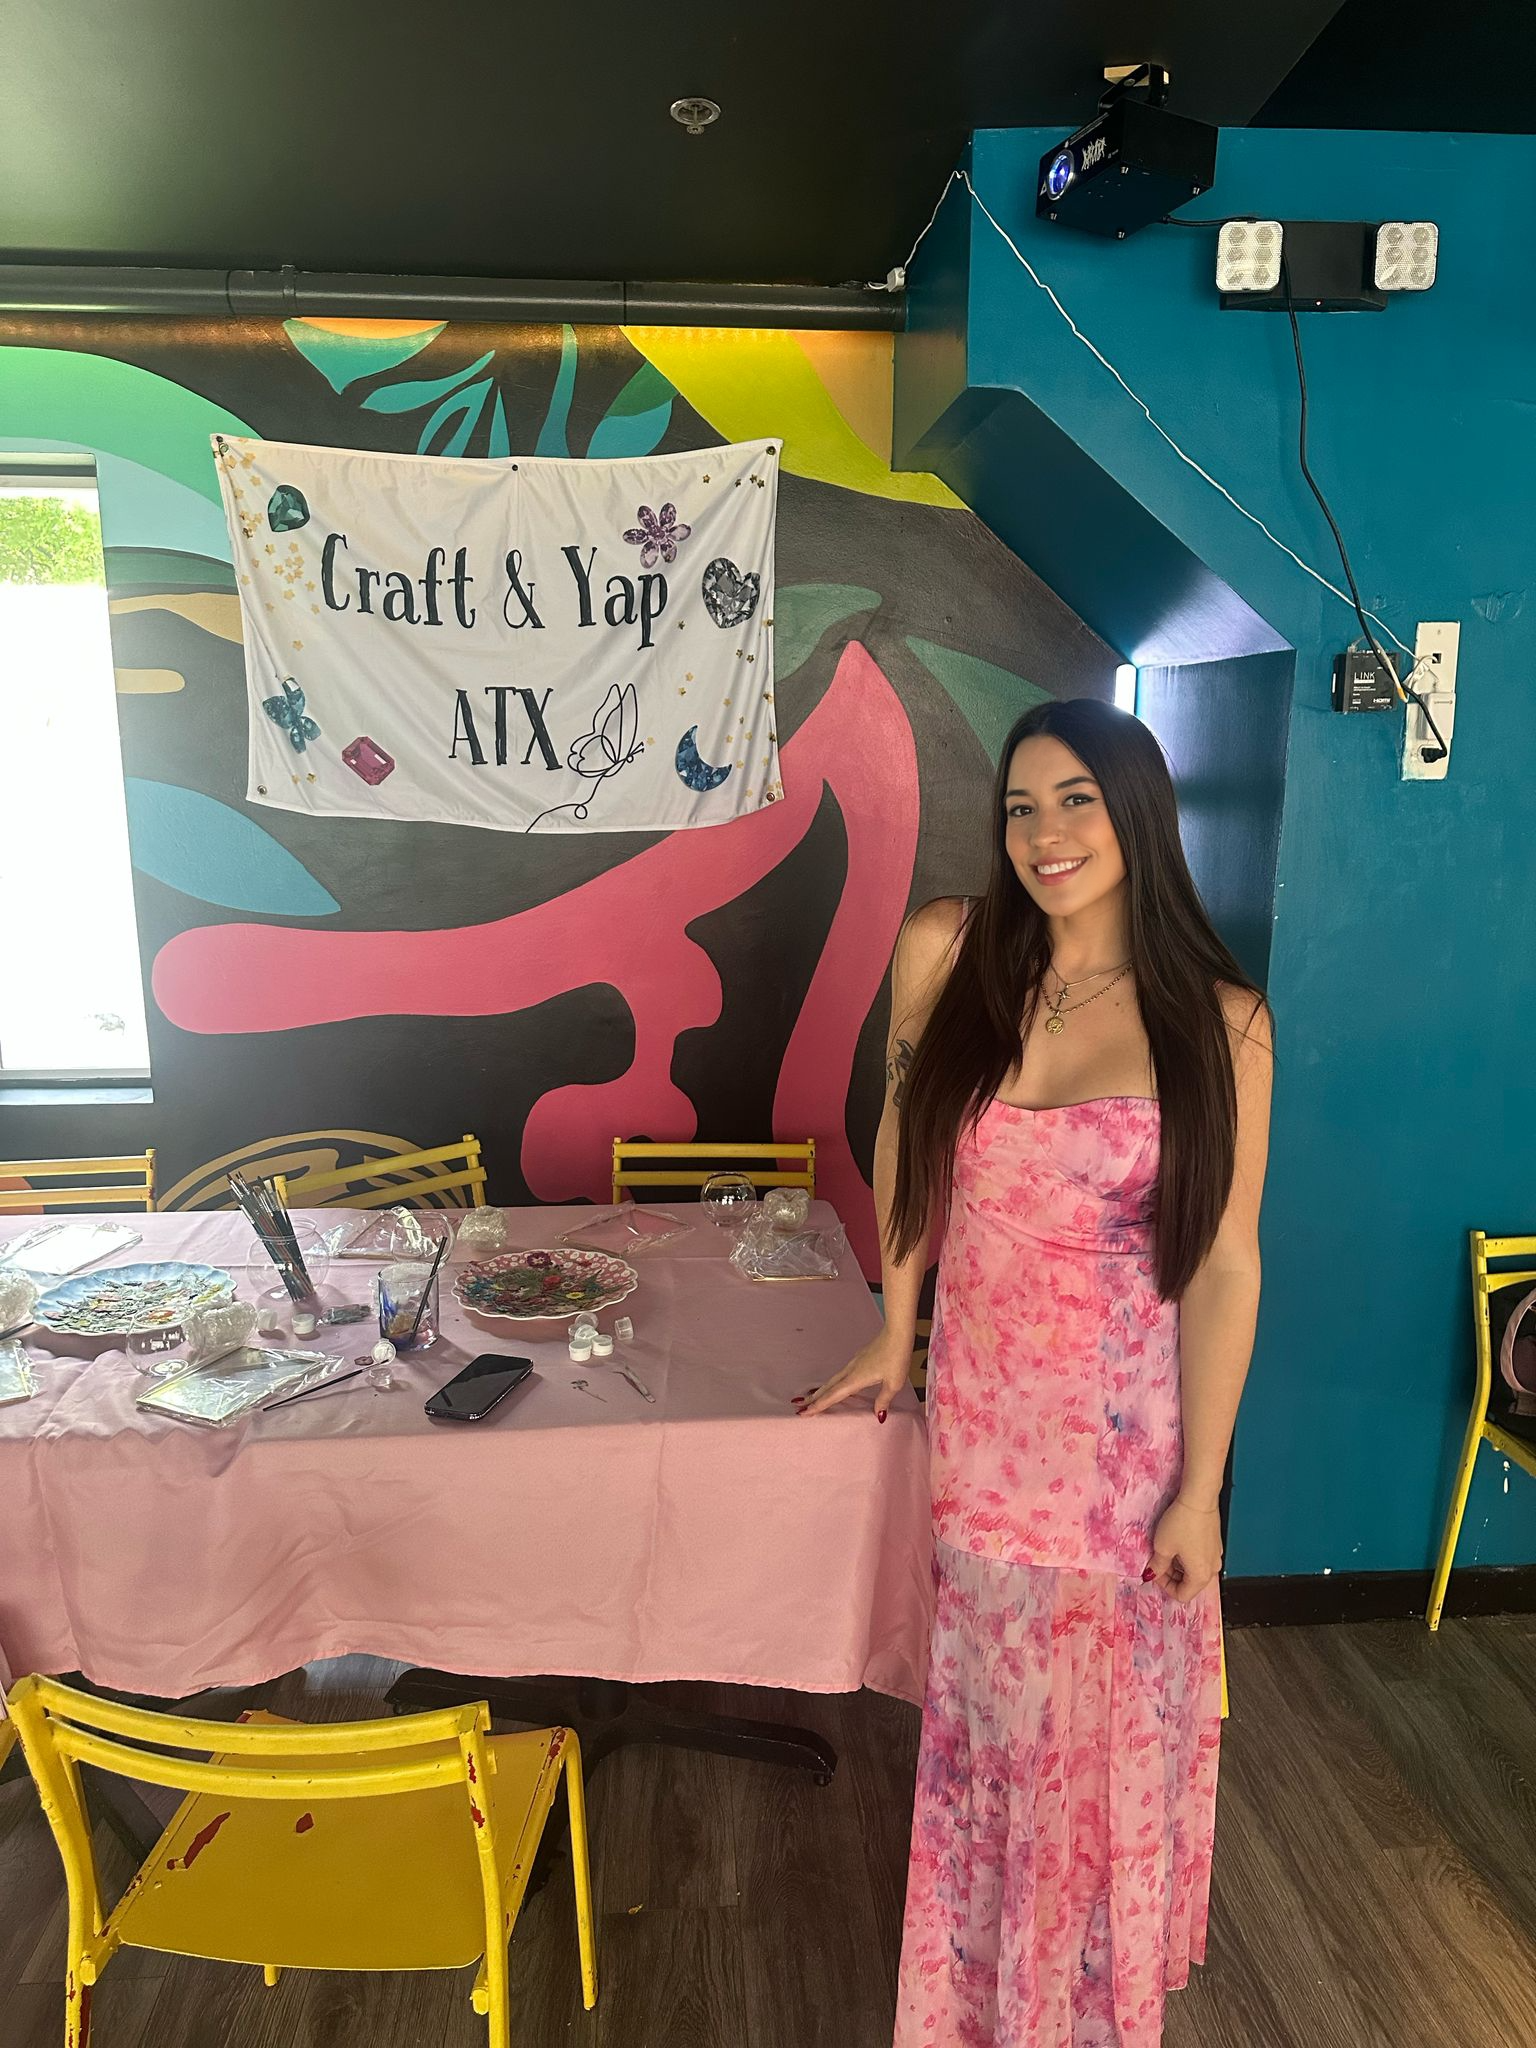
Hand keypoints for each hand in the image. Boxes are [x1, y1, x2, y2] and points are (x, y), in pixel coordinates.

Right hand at [795, 1332, 911, 1420]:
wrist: (896, 1334)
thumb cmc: (896, 1358)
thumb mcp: (893, 1383)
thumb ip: (883, 1400)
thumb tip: (878, 1416)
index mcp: (855, 1379)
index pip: (833, 1395)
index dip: (819, 1405)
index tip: (804, 1412)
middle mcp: (851, 1371)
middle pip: (828, 1387)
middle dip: (814, 1398)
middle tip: (800, 1406)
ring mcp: (854, 1363)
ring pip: (833, 1379)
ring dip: (822, 1390)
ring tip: (813, 1397)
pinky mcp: (859, 1359)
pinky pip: (841, 1374)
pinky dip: (833, 1382)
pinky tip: (837, 1384)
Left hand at [1145, 1498, 1222, 1602]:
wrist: (1198, 1499)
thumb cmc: (1182, 1523)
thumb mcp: (1162, 1546)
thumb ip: (1157, 1565)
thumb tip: (1152, 1574)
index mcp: (1200, 1576)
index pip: (1182, 1595)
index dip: (1164, 1586)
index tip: (1155, 1571)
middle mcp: (1212, 1569)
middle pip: (1189, 1584)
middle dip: (1171, 1576)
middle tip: (1157, 1560)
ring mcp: (1215, 1556)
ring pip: (1194, 1571)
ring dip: (1178, 1566)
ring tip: (1166, 1548)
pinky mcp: (1215, 1544)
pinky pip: (1200, 1558)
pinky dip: (1187, 1556)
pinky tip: (1177, 1541)